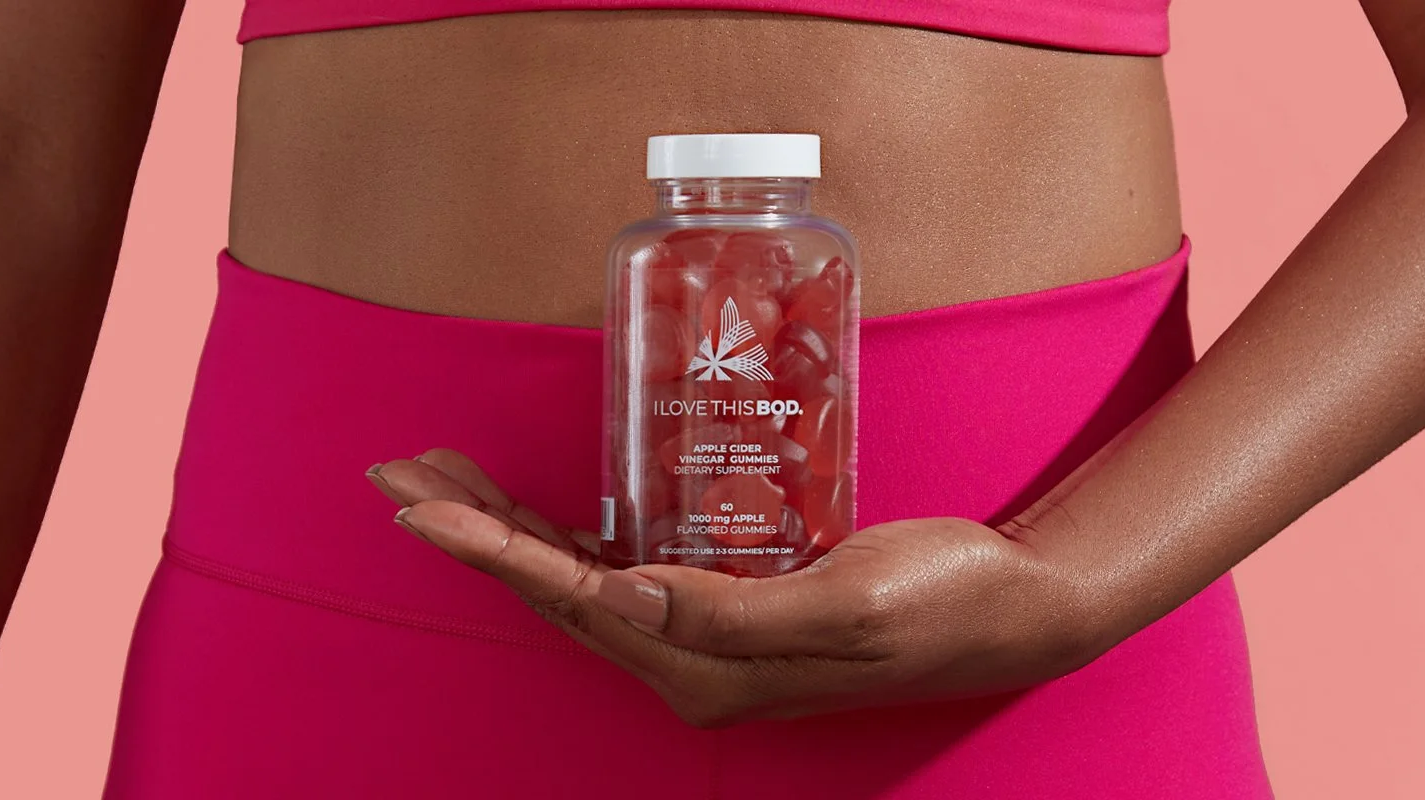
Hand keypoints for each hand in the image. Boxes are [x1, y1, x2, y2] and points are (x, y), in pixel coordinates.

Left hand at [365, 449, 1119, 726]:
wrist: (1023, 607)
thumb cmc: (949, 597)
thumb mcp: (847, 603)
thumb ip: (731, 609)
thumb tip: (617, 593)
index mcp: (708, 672)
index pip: (571, 601)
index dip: (488, 548)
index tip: (418, 503)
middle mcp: (694, 666)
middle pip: (555, 592)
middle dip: (473, 531)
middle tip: (400, 475)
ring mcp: (711, 643)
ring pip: (581, 581)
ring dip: (510, 529)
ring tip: (444, 479)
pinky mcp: (735, 609)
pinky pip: (627, 573)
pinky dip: (570, 536)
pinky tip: (542, 507)